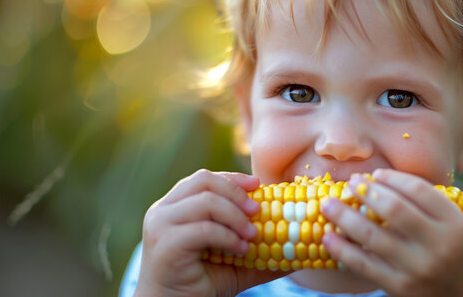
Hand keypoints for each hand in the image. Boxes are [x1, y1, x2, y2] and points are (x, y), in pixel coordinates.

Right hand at [134, 169, 285, 296]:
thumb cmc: (202, 282)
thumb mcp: (236, 260)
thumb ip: (261, 247)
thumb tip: (301, 244)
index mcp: (176, 205)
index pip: (205, 178)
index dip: (233, 179)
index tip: (259, 185)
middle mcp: (163, 210)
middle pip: (204, 181)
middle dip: (236, 192)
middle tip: (258, 211)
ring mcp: (160, 225)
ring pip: (206, 202)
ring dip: (235, 216)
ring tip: (253, 234)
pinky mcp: (164, 244)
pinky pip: (204, 230)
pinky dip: (228, 237)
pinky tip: (241, 249)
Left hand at [320, 169, 462, 296]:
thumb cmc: (450, 251)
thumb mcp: (451, 224)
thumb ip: (425, 203)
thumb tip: (375, 178)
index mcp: (455, 223)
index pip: (418, 190)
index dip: (392, 178)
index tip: (374, 174)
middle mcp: (439, 245)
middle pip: (394, 208)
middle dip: (366, 192)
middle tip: (350, 183)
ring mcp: (418, 268)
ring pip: (372, 235)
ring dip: (344, 216)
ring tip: (327, 204)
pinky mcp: (400, 287)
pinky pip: (364, 264)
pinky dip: (342, 249)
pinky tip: (328, 237)